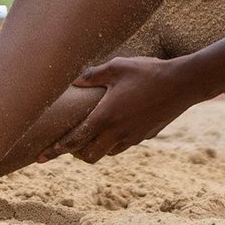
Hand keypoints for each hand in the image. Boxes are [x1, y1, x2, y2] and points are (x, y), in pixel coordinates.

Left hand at [37, 55, 197, 164]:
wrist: (183, 83)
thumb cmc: (149, 71)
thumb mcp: (119, 67)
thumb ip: (94, 74)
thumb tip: (73, 80)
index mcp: (106, 116)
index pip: (74, 140)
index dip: (55, 150)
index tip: (40, 158)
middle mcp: (117, 132)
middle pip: (88, 156)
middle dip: (75, 153)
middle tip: (70, 142)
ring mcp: (132, 137)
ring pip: (106, 153)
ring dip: (95, 148)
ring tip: (92, 133)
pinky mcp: (145, 136)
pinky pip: (123, 146)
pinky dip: (114, 142)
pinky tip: (117, 125)